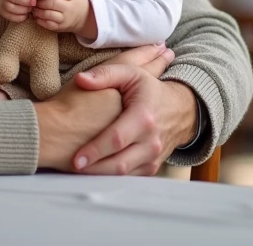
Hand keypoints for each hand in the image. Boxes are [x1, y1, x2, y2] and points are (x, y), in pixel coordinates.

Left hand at [33, 0, 93, 36]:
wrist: (83, 16)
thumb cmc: (71, 0)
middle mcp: (69, 7)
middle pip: (52, 3)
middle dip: (40, 2)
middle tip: (34, 1)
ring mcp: (65, 18)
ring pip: (48, 14)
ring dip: (38, 11)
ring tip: (34, 8)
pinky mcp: (61, 27)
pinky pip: (48, 24)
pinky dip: (39, 20)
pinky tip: (36, 16)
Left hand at [33, 44, 174, 171]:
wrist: (180, 109)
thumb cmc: (149, 90)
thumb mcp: (131, 73)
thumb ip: (104, 74)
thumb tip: (81, 79)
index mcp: (144, 117)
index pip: (117, 139)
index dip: (95, 150)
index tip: (76, 159)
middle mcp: (151, 141)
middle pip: (119, 163)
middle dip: (94, 169)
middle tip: (72, 168)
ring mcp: (153, 157)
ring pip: (124, 174)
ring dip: (101, 175)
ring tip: (79, 172)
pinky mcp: (152, 167)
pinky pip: (130, 178)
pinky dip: (112, 177)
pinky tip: (95, 172)